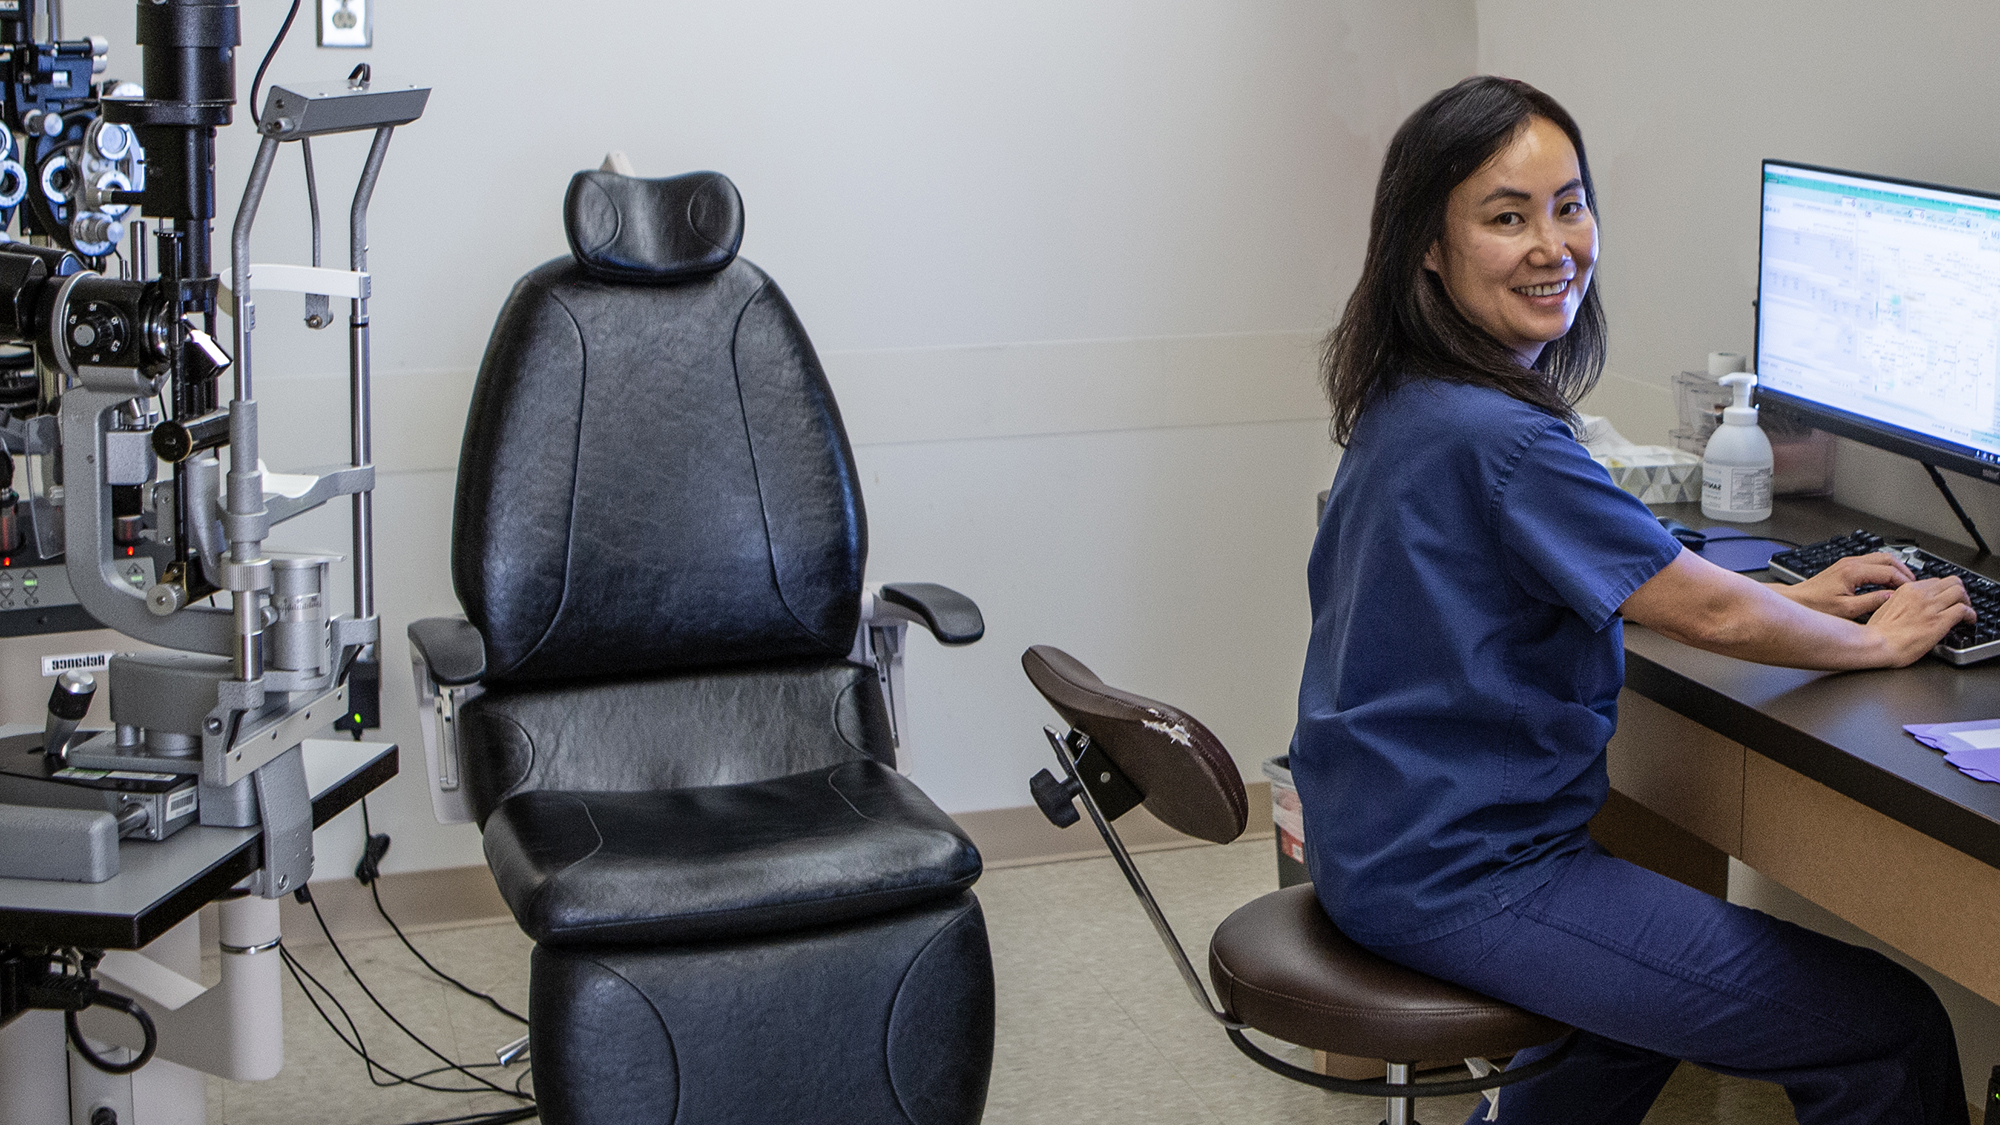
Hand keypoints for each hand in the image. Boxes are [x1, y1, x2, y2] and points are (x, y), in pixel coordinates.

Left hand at [1781, 552, 1914, 618]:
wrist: (1796, 601)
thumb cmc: (1815, 606)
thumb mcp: (1847, 609)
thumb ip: (1872, 602)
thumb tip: (1892, 597)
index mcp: (1853, 571)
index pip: (1888, 571)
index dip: (1904, 580)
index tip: (1913, 590)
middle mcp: (1851, 563)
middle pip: (1887, 558)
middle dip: (1903, 570)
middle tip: (1914, 583)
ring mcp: (1847, 563)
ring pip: (1879, 557)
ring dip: (1894, 567)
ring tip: (1903, 582)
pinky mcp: (1844, 567)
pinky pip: (1870, 562)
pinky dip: (1883, 568)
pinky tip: (1886, 580)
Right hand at [1863, 576, 1974, 666]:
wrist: (1876, 644)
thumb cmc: (1875, 633)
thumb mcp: (1883, 610)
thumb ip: (1898, 603)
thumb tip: (1906, 607)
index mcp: (1906, 590)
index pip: (1934, 582)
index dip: (1942, 590)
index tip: (1944, 598)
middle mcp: (1920, 594)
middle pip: (1951, 582)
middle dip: (1958, 591)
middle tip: (1960, 601)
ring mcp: (1931, 607)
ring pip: (1960, 592)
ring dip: (1966, 601)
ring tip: (1966, 611)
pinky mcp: (1940, 621)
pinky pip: (1963, 610)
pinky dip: (1970, 615)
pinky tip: (1969, 621)